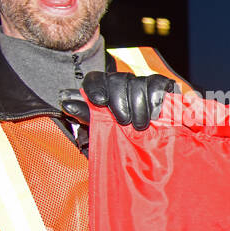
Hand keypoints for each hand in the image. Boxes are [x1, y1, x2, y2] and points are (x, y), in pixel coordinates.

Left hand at [60, 70, 175, 130]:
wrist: (159, 151)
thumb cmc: (128, 140)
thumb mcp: (105, 131)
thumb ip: (86, 115)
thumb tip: (65, 101)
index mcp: (106, 91)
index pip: (95, 79)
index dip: (95, 86)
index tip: (99, 100)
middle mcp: (123, 83)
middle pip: (117, 80)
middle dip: (119, 102)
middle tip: (123, 121)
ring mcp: (144, 83)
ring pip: (137, 84)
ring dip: (138, 107)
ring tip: (140, 125)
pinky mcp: (164, 85)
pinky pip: (155, 84)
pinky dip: (154, 100)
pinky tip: (155, 115)